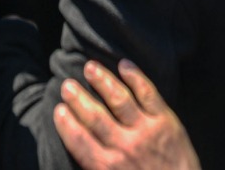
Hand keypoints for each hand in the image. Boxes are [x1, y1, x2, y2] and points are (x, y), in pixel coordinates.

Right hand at [53, 60, 200, 169]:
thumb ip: (96, 166)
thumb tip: (78, 149)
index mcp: (107, 167)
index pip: (79, 141)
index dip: (66, 124)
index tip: (58, 109)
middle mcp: (124, 147)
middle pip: (95, 117)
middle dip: (78, 98)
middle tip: (67, 84)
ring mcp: (145, 131)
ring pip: (119, 99)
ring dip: (103, 81)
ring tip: (90, 67)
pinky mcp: (165, 121)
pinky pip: (148, 93)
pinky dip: (136, 77)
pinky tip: (124, 64)